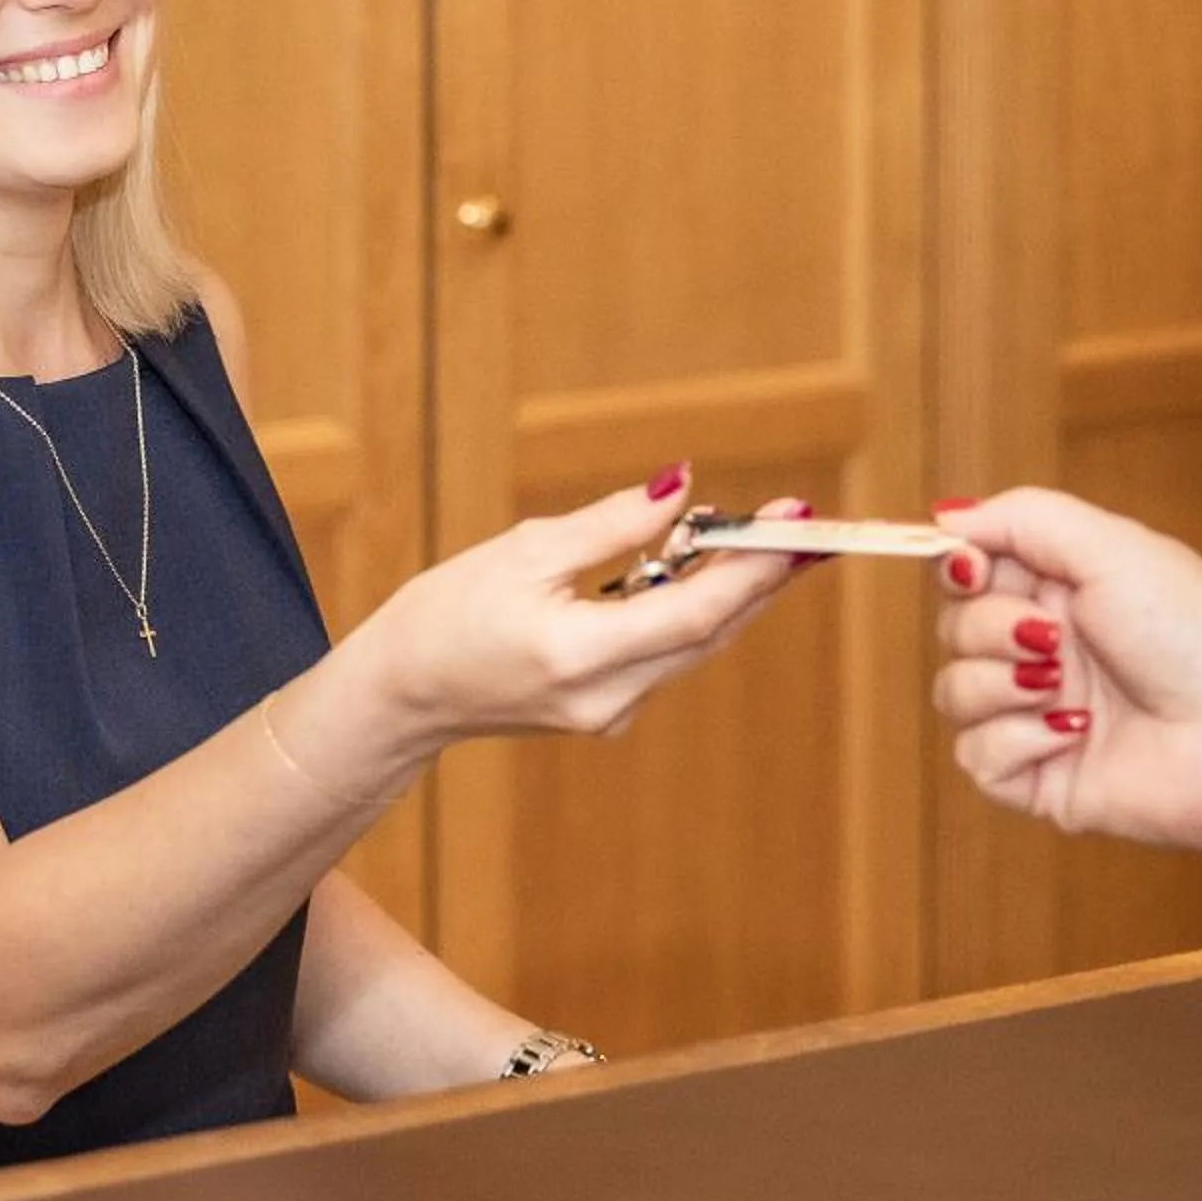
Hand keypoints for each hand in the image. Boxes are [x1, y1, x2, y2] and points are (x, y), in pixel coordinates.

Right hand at [348, 469, 803, 748]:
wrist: (402, 695)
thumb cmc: (446, 614)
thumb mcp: (525, 551)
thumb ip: (613, 524)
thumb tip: (683, 486)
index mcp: (579, 655)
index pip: (696, 613)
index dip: (755, 567)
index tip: (795, 522)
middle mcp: (607, 698)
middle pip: (711, 632)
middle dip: (760, 574)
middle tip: (799, 519)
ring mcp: (611, 714)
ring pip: (696, 646)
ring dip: (730, 591)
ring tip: (757, 532)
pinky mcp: (608, 712)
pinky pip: (668, 655)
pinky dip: (689, 610)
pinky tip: (696, 568)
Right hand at [930, 489, 1201, 855]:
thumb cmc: (1196, 638)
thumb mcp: (1113, 547)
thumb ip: (1023, 518)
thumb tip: (946, 517)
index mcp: (1063, 590)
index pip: (970, 568)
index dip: (958, 566)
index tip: (973, 569)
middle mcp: (1045, 649)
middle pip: (953, 628)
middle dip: (990, 628)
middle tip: (1053, 639)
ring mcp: (1038, 715)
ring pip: (952, 691)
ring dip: (1000, 684)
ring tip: (1062, 688)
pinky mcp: (1038, 777)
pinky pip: (975, 755)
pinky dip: (1017, 739)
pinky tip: (1074, 734)